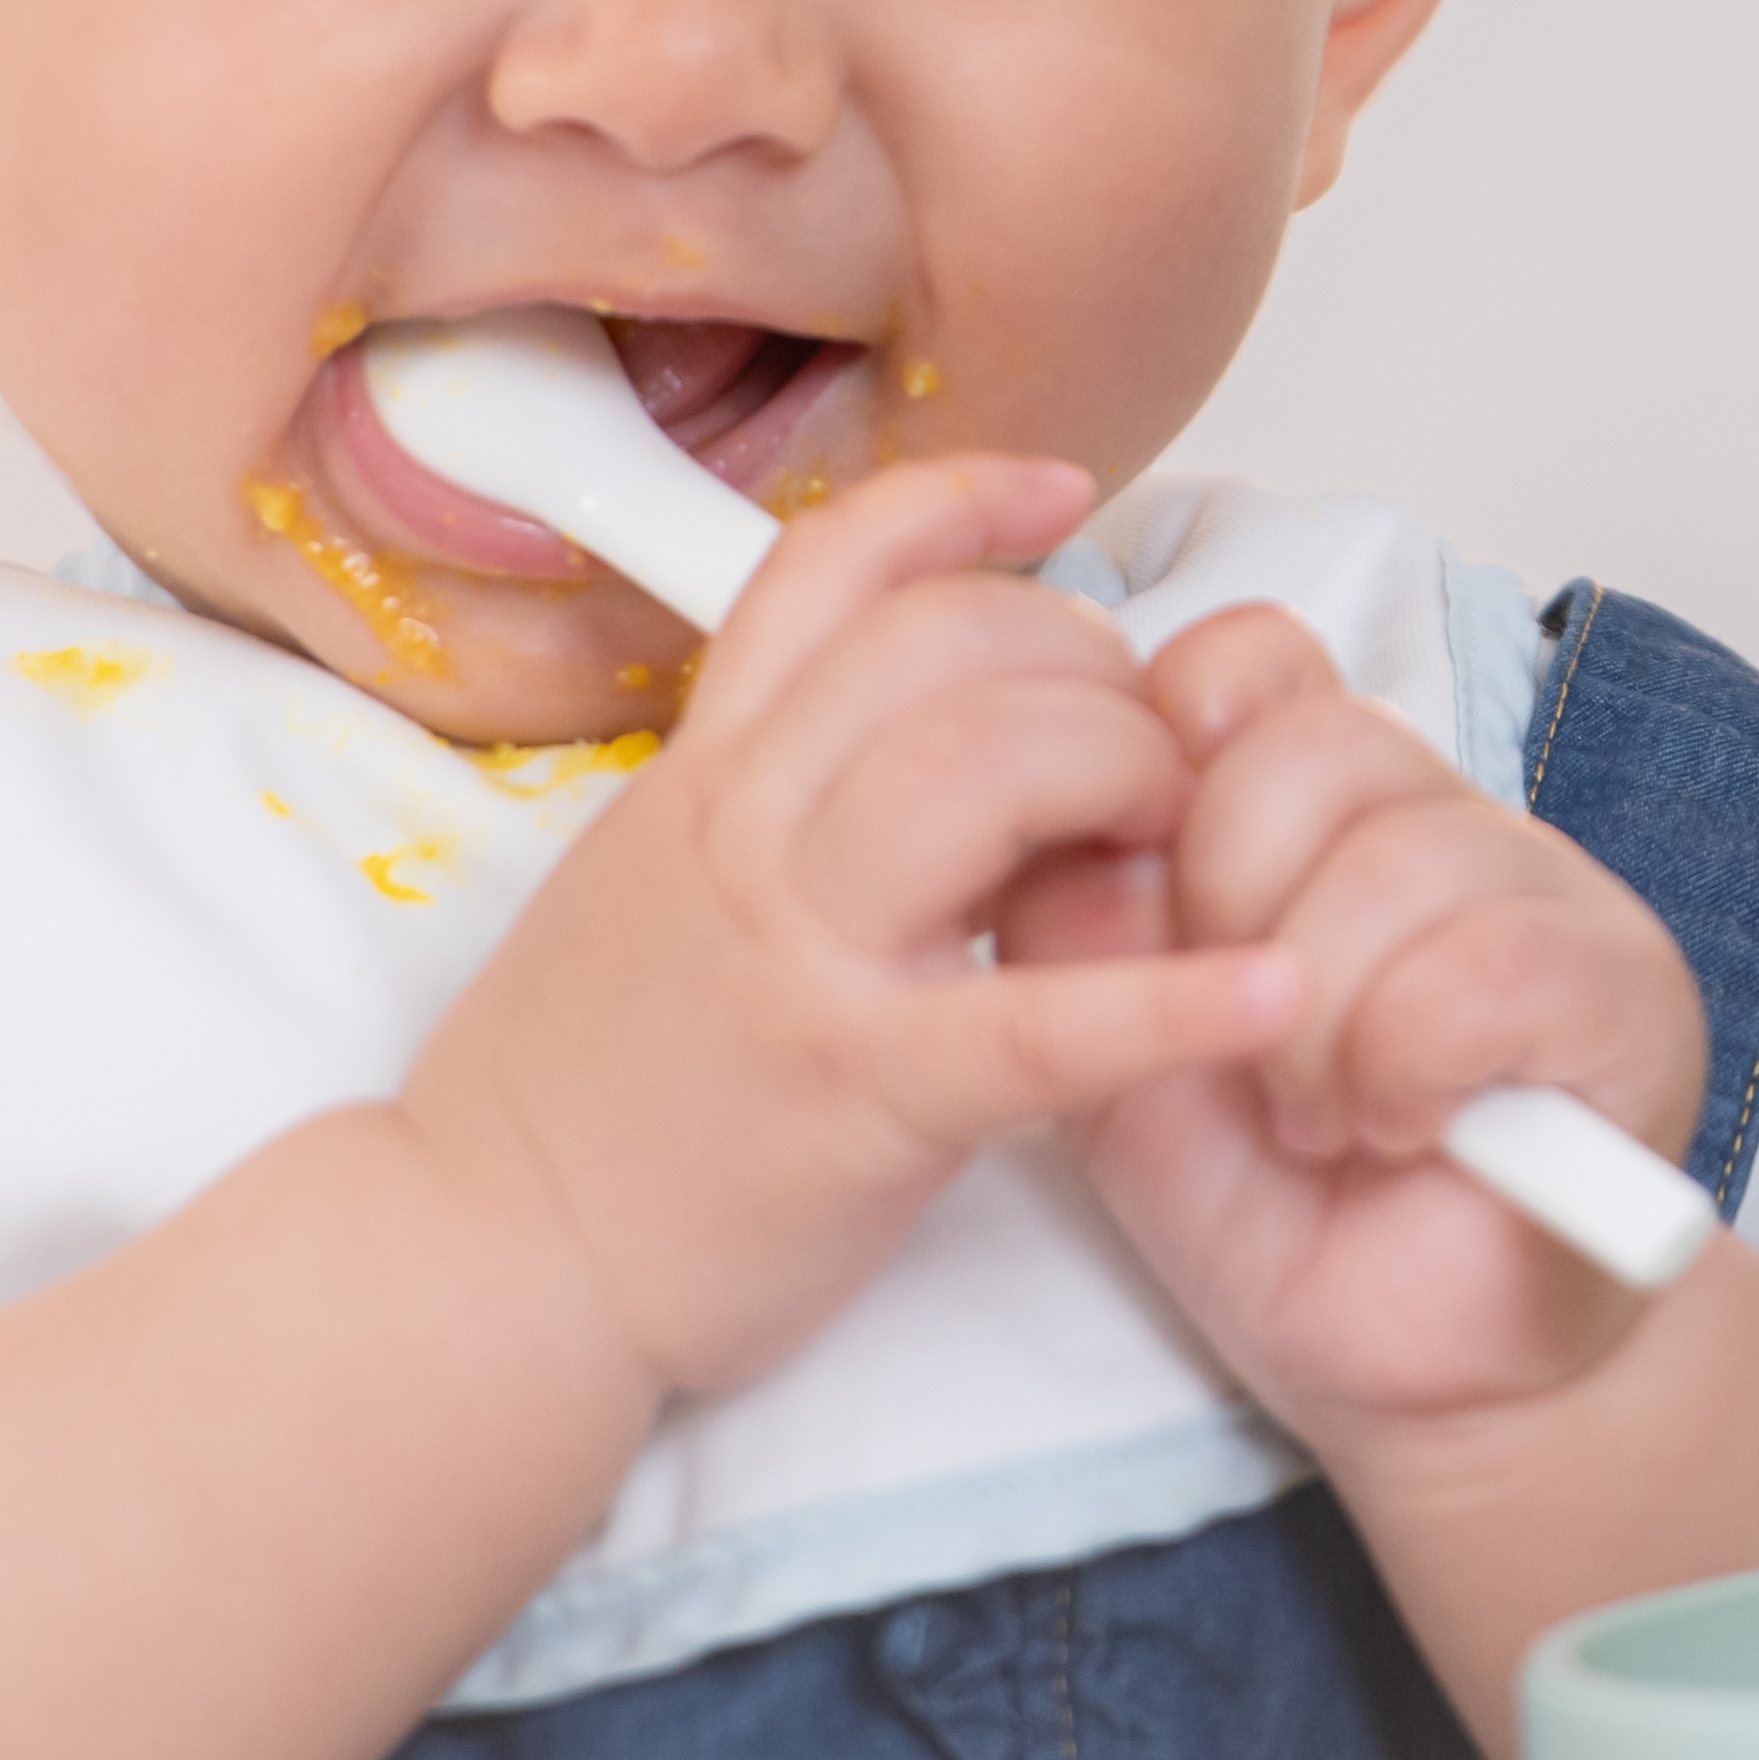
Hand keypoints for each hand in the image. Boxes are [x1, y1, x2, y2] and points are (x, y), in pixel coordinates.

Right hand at [384, 454, 1297, 1419]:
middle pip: (947, 642)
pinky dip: (1176, 1000)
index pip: (832, 570)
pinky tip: (1277, 988)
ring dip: (1129, 766)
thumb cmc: (578, 1092)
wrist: (480, 1262)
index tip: (1067, 497)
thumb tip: (907, 736)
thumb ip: (764, 800)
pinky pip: (1040, 1022)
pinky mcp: (860, 1095)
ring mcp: (799, 955)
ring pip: (987, 762)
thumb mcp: (641, 886)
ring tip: (1183, 835)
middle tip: (1147, 747)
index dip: (962, 504)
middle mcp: (745, 831)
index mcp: (702, 776)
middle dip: (1089, 661)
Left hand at [1052, 600, 1716, 1435]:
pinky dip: (1410, 1068)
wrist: (1406, 1365)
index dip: (1171, 764)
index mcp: (1317, 803)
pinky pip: (1484, 967)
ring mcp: (1547, 889)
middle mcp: (1439, 814)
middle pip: (1310, 747)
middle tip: (1252, 1060)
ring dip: (1324, 1026)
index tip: (1159, 917)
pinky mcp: (1623, 990)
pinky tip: (1405, 1131)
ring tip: (1325, 1120)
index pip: (1244, 661)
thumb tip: (1064, 812)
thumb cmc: (1274, 1204)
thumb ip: (1082, 920)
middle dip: (1235, 919)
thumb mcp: (1124, 1049)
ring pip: (1400, 856)